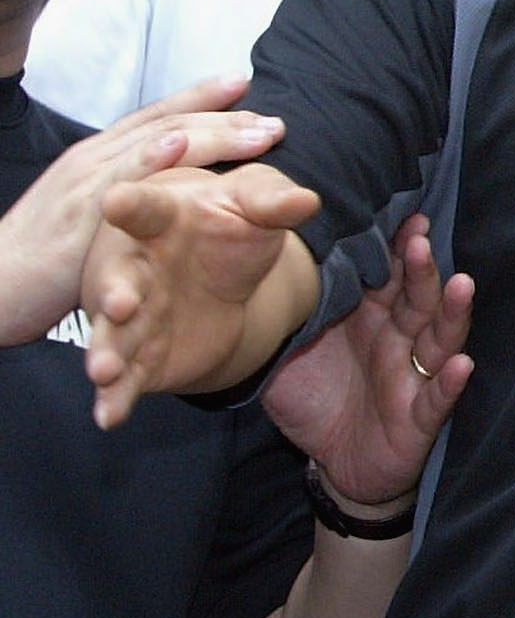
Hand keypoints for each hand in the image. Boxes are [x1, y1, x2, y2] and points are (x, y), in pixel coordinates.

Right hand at [0, 75, 282, 347]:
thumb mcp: (90, 215)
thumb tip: (165, 187)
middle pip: (170, 125)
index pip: (156, 117)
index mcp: (99, 157)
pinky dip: (151, 156)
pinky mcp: (80, 213)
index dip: (200, 98)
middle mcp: (96, 160)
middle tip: (276, 117)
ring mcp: (89, 182)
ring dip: (211, 133)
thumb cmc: (44, 255)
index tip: (243, 81)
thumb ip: (128, 196)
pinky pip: (120, 179)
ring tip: (258, 128)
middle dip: (225, 116)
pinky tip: (182, 143)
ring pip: (157, 143)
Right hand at [80, 161, 317, 427]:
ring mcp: (133, 314)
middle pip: (119, 280)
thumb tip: (308, 201)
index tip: (117, 200)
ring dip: (106, 353)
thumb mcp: (255, 202)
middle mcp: (134, 268)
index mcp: (158, 219)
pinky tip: (109, 417)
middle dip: (115, 293)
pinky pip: (125, 378)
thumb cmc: (229, 223)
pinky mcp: (142, 354)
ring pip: (114, 335)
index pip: (145, 208)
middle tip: (118, 303)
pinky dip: (115, 397)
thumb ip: (273, 200)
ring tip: (103, 371)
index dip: (132, 204)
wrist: (217, 267)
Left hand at [264, 214, 473, 512]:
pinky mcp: (420, 417)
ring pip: (439, 338)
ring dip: (452, 312)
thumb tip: (251, 283)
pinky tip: (461, 365)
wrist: (337, 466)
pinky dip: (451, 382)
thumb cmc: (317, 404)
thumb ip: (281, 324)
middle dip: (422, 269)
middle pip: (417, 299)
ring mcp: (414, 377)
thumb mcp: (286, 360)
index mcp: (369, 321)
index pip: (387, 277)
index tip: (404, 215)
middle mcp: (399, 341)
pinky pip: (438, 397)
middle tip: (420, 239)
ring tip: (461, 285)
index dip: (396, 248)